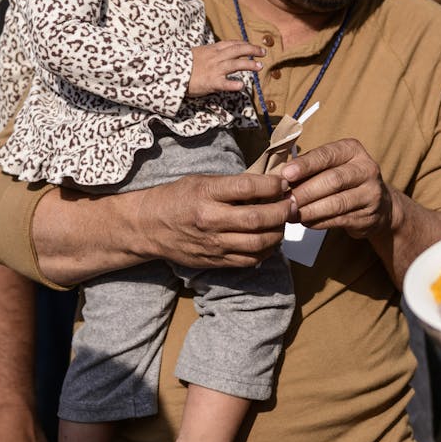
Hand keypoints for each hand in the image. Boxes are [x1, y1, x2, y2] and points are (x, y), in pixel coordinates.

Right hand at [133, 172, 291, 268]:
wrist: (148, 226)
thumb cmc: (177, 198)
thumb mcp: (201, 180)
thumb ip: (232, 184)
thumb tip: (268, 182)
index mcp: (206, 193)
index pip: (247, 187)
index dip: (272, 185)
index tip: (283, 183)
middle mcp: (210, 219)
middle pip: (257, 218)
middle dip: (282, 211)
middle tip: (292, 204)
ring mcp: (213, 243)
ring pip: (257, 242)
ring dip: (278, 233)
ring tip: (283, 222)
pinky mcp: (214, 261)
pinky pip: (249, 260)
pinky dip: (266, 251)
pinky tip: (270, 240)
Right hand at [188, 40, 263, 97]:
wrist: (171, 73)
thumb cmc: (183, 64)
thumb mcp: (197, 53)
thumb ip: (209, 53)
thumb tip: (217, 53)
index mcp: (212, 49)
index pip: (232, 44)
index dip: (244, 44)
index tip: (252, 45)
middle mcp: (216, 57)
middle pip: (238, 50)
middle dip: (252, 50)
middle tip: (263, 52)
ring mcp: (215, 69)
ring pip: (236, 64)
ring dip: (249, 64)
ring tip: (260, 66)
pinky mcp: (211, 82)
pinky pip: (225, 84)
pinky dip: (234, 85)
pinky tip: (243, 86)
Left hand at [276, 138, 393, 238]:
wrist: (379, 205)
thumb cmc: (344, 181)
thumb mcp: (330, 166)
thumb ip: (308, 168)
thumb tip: (278, 177)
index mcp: (352, 150)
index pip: (327, 155)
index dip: (305, 165)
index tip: (286, 173)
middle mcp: (366, 169)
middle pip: (332, 180)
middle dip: (305, 191)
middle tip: (285, 200)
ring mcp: (371, 193)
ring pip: (336, 203)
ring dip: (310, 210)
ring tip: (291, 214)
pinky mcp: (369, 215)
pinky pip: (340, 219)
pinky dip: (319, 222)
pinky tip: (306, 222)